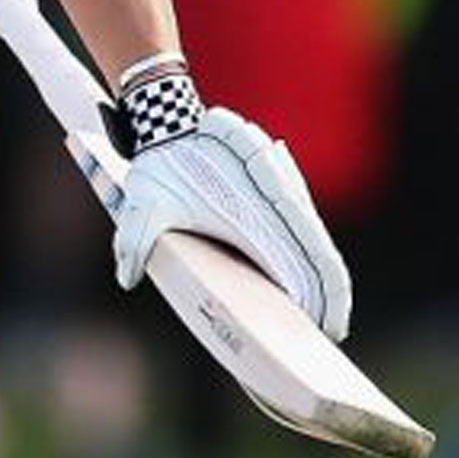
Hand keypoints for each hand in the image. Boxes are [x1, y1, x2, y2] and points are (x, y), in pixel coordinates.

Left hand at [114, 106, 351, 341]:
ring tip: (327, 316)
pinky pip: (306, 228)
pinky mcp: (279, 193)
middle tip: (331, 333)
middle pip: (320, 257)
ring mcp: (282, 197)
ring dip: (326, 278)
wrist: (172, 124)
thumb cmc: (160, 167)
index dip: (315, 298)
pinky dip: (314, 256)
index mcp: (254, 215)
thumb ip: (134, 243)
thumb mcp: (144, 206)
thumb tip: (127, 279)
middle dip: (331, 298)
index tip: (323, 328)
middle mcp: (277, 205)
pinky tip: (310, 281)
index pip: (298, 265)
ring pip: (317, 242)